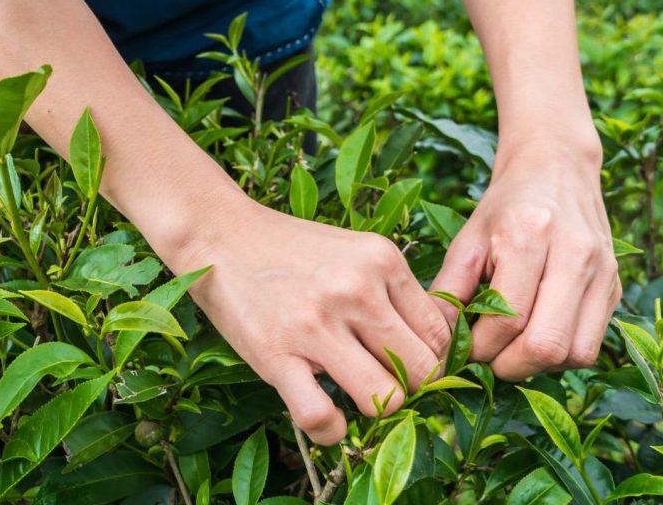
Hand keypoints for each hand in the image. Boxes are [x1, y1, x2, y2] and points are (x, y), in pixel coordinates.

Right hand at [168, 198, 450, 445]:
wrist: (222, 233)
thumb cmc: (293, 247)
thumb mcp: (356, 250)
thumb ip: (394, 289)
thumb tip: (436, 340)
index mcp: (383, 260)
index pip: (440, 332)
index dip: (436, 359)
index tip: (417, 367)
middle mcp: (357, 290)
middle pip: (422, 369)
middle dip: (413, 387)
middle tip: (389, 383)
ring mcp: (317, 324)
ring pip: (385, 398)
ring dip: (376, 408)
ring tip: (357, 394)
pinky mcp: (277, 355)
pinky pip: (322, 417)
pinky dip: (330, 429)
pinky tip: (326, 415)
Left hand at [431, 136, 620, 379]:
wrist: (556, 167)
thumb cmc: (507, 204)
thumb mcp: (469, 236)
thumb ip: (450, 288)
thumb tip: (436, 340)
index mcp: (531, 234)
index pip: (508, 319)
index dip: (480, 347)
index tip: (463, 349)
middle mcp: (575, 254)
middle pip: (547, 344)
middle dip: (510, 365)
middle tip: (486, 358)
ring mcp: (603, 272)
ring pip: (576, 353)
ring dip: (538, 365)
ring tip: (511, 348)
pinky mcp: (615, 286)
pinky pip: (591, 343)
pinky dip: (561, 354)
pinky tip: (536, 335)